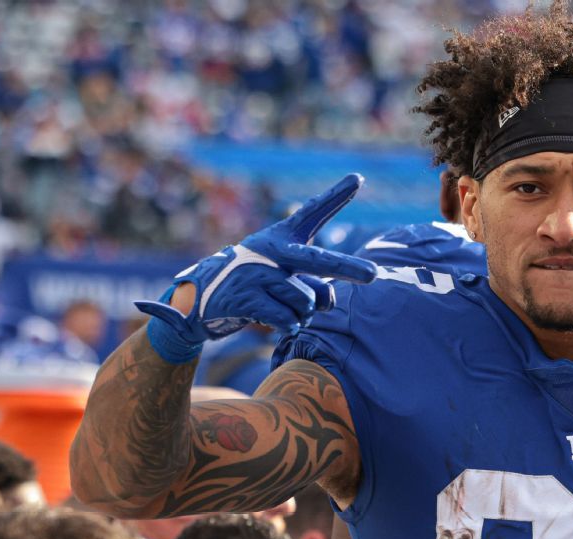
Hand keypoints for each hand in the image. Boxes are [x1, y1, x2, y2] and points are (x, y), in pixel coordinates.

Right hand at [135, 174, 376, 353]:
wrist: (199, 298)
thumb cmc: (254, 284)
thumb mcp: (284, 277)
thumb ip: (313, 283)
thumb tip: (327, 303)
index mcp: (282, 238)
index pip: (313, 213)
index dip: (336, 196)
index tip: (358, 178)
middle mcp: (271, 250)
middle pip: (319, 261)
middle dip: (349, 268)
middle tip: (373, 275)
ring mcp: (256, 273)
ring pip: (307, 301)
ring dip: (304, 313)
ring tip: (284, 308)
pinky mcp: (244, 298)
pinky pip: (287, 318)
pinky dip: (289, 325)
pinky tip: (279, 322)